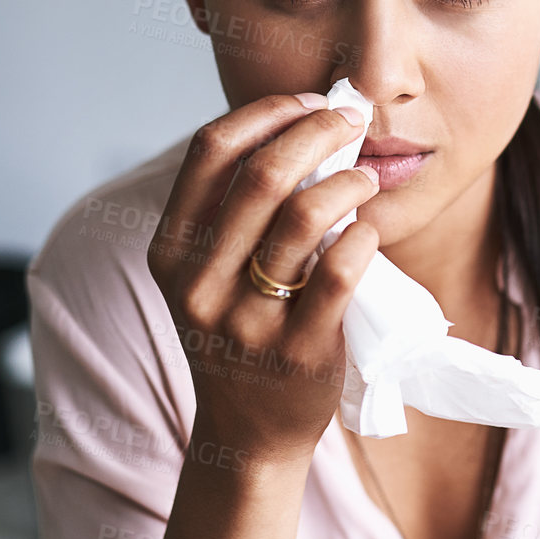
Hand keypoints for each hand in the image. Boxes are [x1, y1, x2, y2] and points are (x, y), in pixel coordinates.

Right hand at [148, 90, 380, 457]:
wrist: (248, 436)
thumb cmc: (238, 335)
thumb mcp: (206, 276)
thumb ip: (231, 212)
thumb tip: (295, 126)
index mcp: (171, 253)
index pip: (210, 151)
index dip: (267, 112)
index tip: (309, 102)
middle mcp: (199, 285)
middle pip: (262, 175)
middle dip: (317, 131)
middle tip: (351, 122)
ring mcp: (247, 322)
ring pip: (302, 218)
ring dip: (347, 182)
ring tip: (366, 178)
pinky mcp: (298, 352)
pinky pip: (339, 273)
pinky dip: (361, 236)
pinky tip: (369, 229)